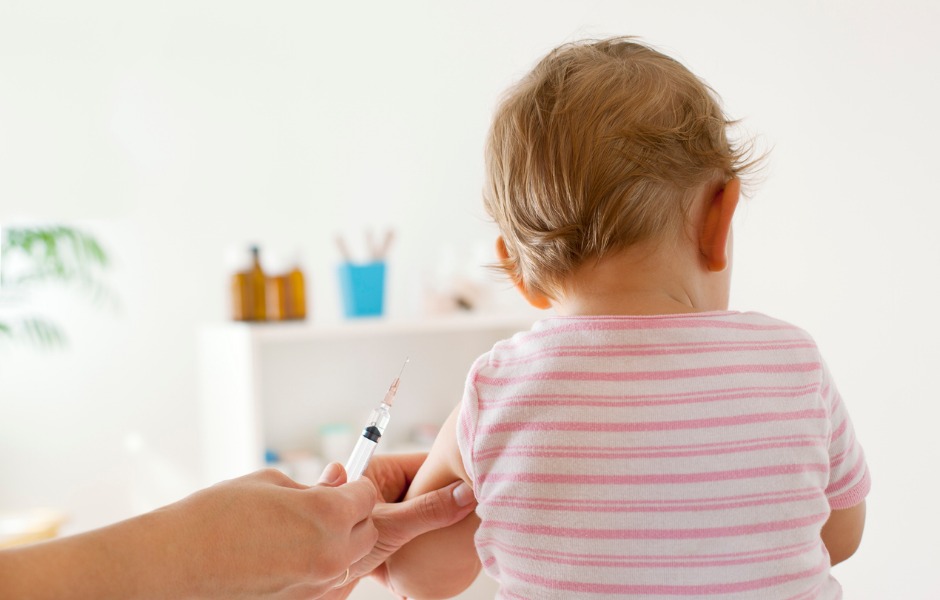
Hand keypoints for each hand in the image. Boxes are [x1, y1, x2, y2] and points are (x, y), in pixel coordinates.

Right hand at [155, 467, 377, 599]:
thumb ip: (314, 484)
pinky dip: (321, 567)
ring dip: (339, 543)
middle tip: (321, 506)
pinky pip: (329, 583)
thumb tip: (339, 479)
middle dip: (352, 515)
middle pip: (367, 530)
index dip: (353, 486)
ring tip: (299, 532)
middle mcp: (332, 553)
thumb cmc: (216, 516)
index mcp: (328, 515)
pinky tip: (290, 555)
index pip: (367, 495)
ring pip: (351, 560)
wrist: (176, 563)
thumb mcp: (270, 483)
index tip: (338, 484)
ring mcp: (318, 585)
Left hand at [317, 454, 476, 599]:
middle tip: (475, 505)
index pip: (421, 464)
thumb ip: (428, 510)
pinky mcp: (384, 536)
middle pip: (424, 488)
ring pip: (420, 511)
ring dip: (436, 522)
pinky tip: (443, 547)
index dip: (449, 471)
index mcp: (375, 473)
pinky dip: (426, 539)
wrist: (311, 584)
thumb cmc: (336, 547)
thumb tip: (466, 494)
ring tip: (464, 526)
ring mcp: (383, 513)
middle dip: (446, 498)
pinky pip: (414, 532)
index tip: (475, 478)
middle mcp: (379, 490)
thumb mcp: (390, 527)